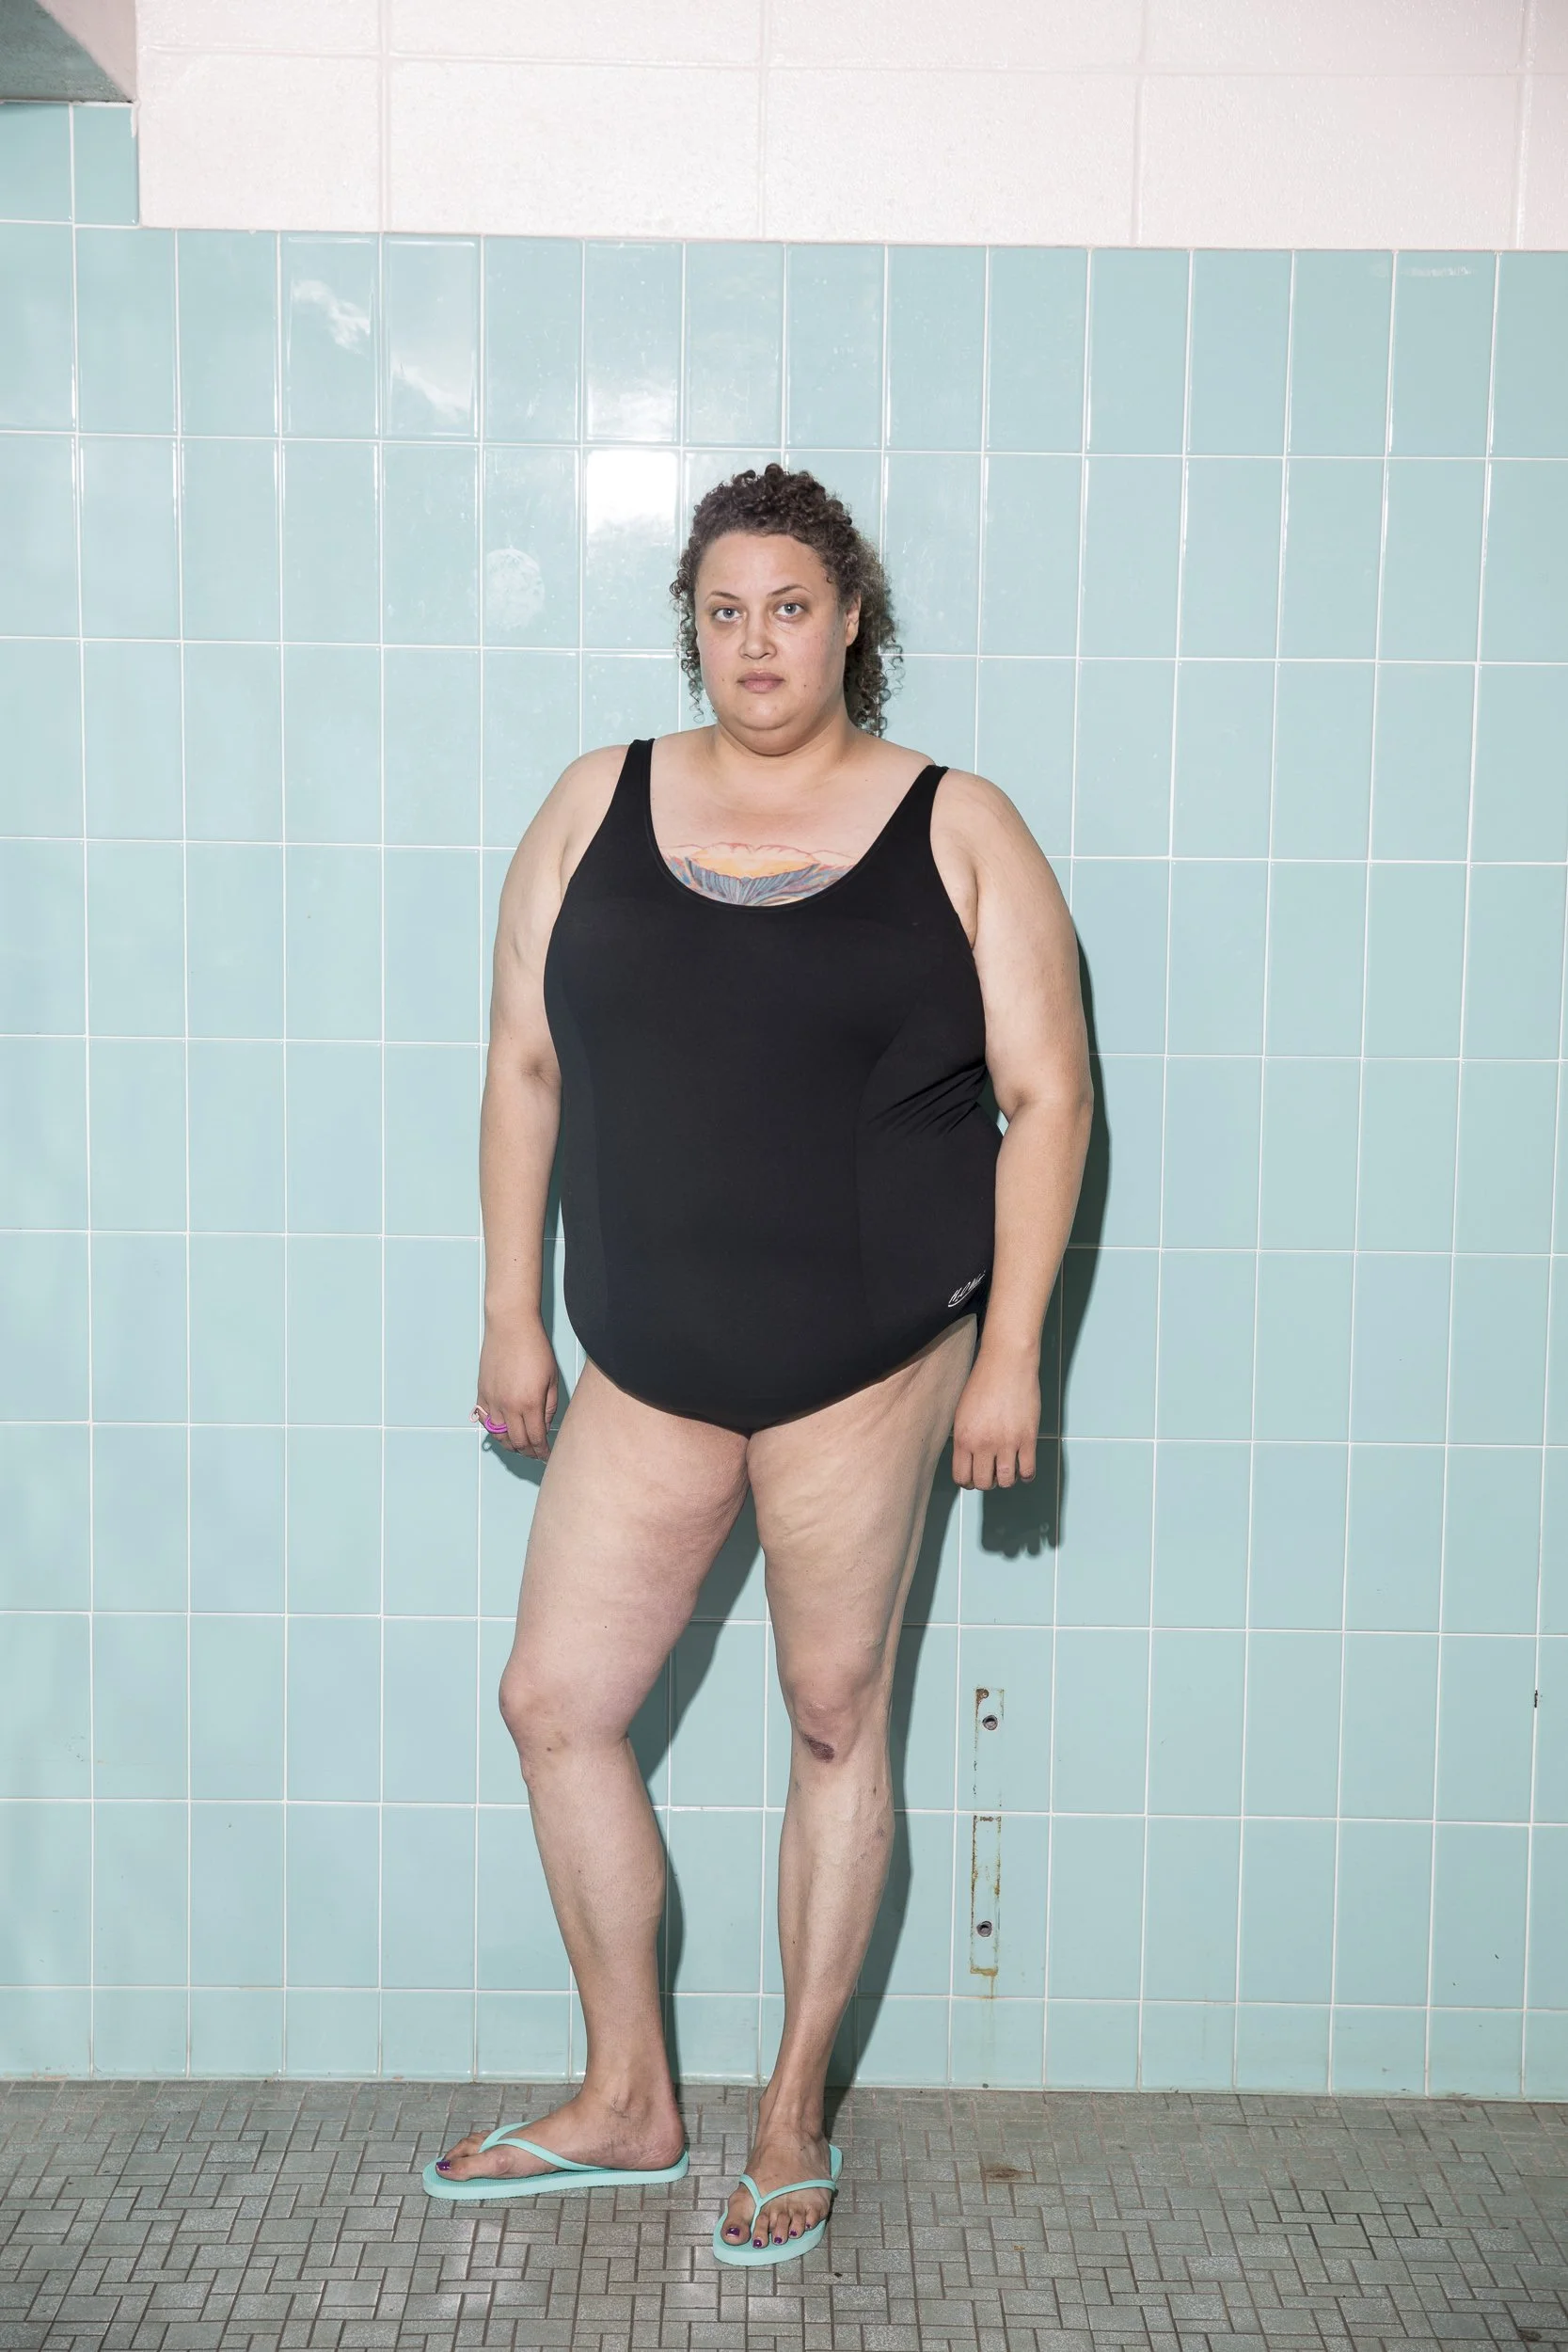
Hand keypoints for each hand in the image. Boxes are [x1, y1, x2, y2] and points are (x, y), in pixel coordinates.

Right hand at [474, 1315, 559, 1459]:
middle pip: (517, 1442)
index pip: (535, 1439)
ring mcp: (492, 1400)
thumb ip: (549, 1406)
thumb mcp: (552, 1378)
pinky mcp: (481, 1392)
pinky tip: (503, 1430)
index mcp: (529, 1403)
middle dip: (528, 1452)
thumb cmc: (535, 1348)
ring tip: (521, 1445)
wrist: (511, 1326)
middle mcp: (508, 1406)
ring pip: (498, 1435)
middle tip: (536, 1454)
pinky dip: (494, 1430)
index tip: (546, 1456)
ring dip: (510, 1444)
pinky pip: (485, 1420)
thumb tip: (544, 1425)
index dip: (541, 1452)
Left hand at [951, 1346, 1038, 1489]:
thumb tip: (968, 1460)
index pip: (962, 1477)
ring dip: (1006, 1480)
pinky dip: (1025, 1475)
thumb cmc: (983, 1383)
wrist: (1007, 1364)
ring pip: (1006, 1481)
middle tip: (991, 1472)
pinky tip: (1023, 1468)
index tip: (973, 1478)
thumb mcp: (962, 1412)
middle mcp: (984, 1444)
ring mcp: (1007, 1442)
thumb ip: (964, 1438)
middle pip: (984, 1483)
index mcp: (964, 1438)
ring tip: (1007, 1469)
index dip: (967, 1482)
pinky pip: (1028, 1470)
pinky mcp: (1028, 1438)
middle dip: (987, 1482)